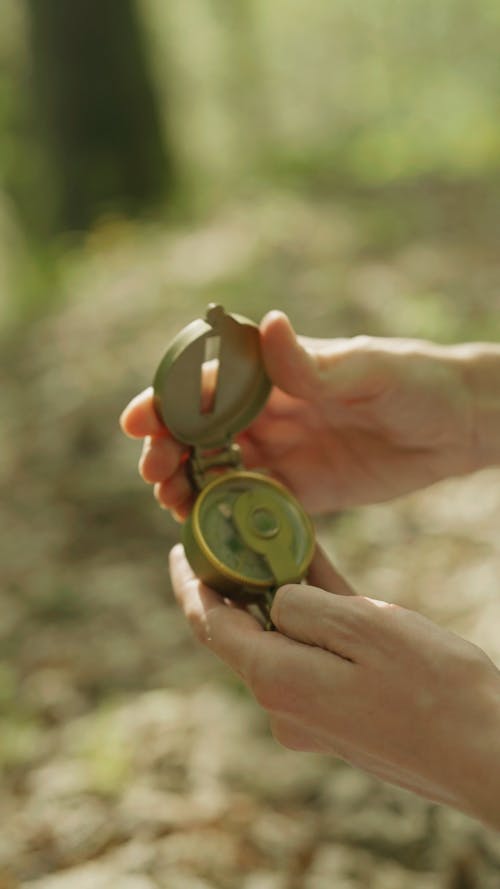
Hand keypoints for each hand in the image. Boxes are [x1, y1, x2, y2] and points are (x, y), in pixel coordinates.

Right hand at [120, 312, 475, 516]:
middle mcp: (270, 412)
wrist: (457, 426)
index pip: (209, 384)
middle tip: (153, 472)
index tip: (138, 420)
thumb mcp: (366, 370)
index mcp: (276, 374)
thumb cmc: (415, 382)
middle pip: (200, 430)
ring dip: (187, 485)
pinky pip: (251, 504)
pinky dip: (223, 515)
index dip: (168, 400)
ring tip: (170, 503)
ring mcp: (282, 452)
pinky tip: (204, 529)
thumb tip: (270, 324)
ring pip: (217, 469)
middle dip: (169, 448)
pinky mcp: (300, 490)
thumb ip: (311, 365)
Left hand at [169, 543, 499, 828]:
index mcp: (277, 680)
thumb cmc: (433, 687)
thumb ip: (303, 606)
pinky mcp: (339, 720)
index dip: (192, 583)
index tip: (180, 549)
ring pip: (282, 642)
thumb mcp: (363, 625)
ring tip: (283, 547)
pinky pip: (312, 660)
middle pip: (244, 633)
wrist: (486, 754)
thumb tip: (273, 599)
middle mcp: (282, 706)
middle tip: (234, 536)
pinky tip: (319, 584)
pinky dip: (311, 623)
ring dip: (280, 597)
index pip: (211, 624)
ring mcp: (311, 718)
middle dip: (238, 584)